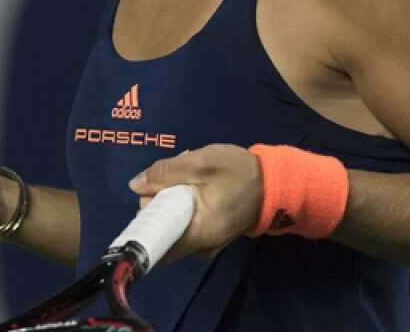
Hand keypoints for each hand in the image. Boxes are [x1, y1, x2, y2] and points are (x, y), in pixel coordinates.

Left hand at [129, 144, 263, 263]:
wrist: (275, 184)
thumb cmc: (239, 173)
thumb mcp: (201, 163)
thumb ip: (166, 173)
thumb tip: (135, 185)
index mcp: (196, 234)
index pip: (154, 239)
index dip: (147, 214)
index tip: (154, 191)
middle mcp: (199, 248)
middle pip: (161, 229)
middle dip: (160, 201)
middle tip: (177, 176)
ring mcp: (205, 245)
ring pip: (173, 225)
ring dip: (172, 201)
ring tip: (189, 177)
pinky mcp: (210, 237)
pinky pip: (185, 224)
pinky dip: (184, 206)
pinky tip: (196, 186)